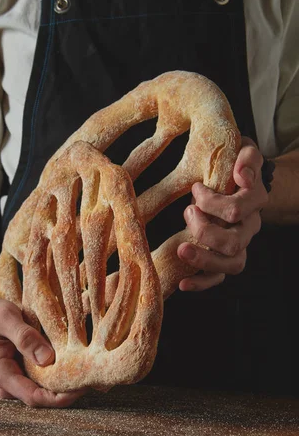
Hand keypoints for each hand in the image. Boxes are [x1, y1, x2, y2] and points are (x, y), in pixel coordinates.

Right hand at [0, 297, 85, 406]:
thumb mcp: (6, 318)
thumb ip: (25, 337)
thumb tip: (48, 360)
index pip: (33, 397)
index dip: (59, 397)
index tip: (81, 388)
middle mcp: (5, 382)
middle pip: (39, 397)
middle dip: (65, 392)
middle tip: (90, 379)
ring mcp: (12, 379)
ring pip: (41, 389)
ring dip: (61, 383)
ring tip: (84, 372)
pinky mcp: (19, 372)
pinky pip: (39, 378)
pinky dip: (55, 374)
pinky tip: (71, 365)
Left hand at [177, 138, 267, 290]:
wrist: (241, 181)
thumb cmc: (236, 166)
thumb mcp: (244, 151)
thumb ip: (248, 157)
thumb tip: (241, 172)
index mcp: (254, 201)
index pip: (239, 209)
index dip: (213, 202)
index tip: (196, 188)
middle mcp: (249, 227)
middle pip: (234, 242)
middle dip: (205, 232)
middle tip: (187, 212)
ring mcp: (239, 245)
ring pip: (231, 263)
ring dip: (204, 260)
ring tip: (181, 250)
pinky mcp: (225, 259)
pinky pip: (218, 277)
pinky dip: (201, 283)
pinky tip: (182, 283)